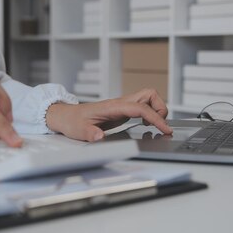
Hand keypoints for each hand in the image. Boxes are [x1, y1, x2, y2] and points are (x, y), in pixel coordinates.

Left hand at [45, 88, 171, 141]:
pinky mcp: (122, 110)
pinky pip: (142, 106)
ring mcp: (122, 105)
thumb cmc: (72, 121)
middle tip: (159, 126)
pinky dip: (150, 113)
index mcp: (113, 107)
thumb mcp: (79, 130)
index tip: (165, 129)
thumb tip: (100, 138)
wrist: (66, 116)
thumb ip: (90, 133)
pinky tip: (145, 125)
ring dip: (156, 110)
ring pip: (148, 98)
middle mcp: (120, 103)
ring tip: (153, 126)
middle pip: (149, 95)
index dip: (156, 118)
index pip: (140, 108)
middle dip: (160, 108)